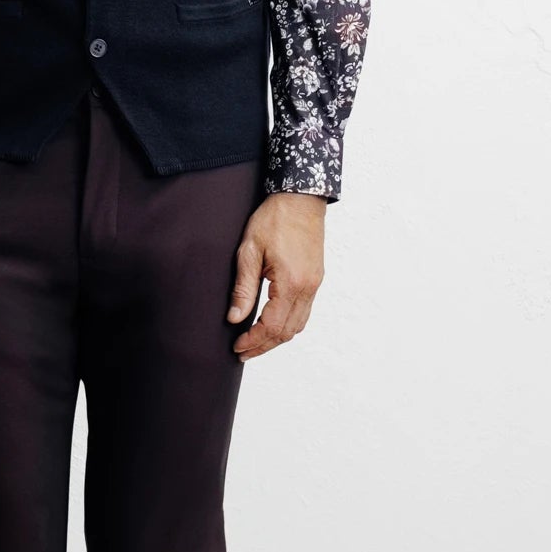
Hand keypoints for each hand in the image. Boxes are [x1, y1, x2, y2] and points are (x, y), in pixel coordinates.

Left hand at [227, 191, 326, 358]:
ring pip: (298, 325)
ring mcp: (314, 284)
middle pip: (287, 332)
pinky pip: (304, 312)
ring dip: (276, 338)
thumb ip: (243, 288)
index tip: (237, 346)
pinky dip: (288, 324)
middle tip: (242, 352)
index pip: (272, 326)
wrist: (300, 198)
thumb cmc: (273, 219)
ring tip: (254, 342)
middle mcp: (307, 288)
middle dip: (264, 346)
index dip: (253, 341)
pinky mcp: (315, 279)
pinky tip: (272, 324)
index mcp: (291, 283)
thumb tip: (234, 319)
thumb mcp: (249, 251)